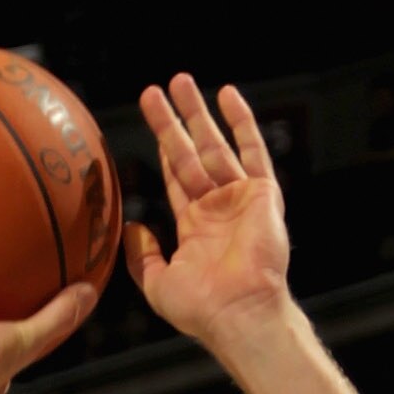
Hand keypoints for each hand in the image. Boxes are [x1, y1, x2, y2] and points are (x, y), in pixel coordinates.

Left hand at [127, 76, 291, 347]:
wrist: (239, 313)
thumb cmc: (202, 309)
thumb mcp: (158, 284)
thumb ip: (141, 256)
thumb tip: (130, 228)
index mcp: (197, 226)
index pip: (176, 177)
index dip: (164, 148)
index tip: (150, 122)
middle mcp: (219, 207)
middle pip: (191, 152)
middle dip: (174, 122)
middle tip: (156, 90)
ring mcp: (242, 198)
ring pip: (216, 144)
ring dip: (197, 112)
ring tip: (179, 80)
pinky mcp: (263, 193)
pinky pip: (253, 150)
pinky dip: (241, 121)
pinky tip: (227, 94)